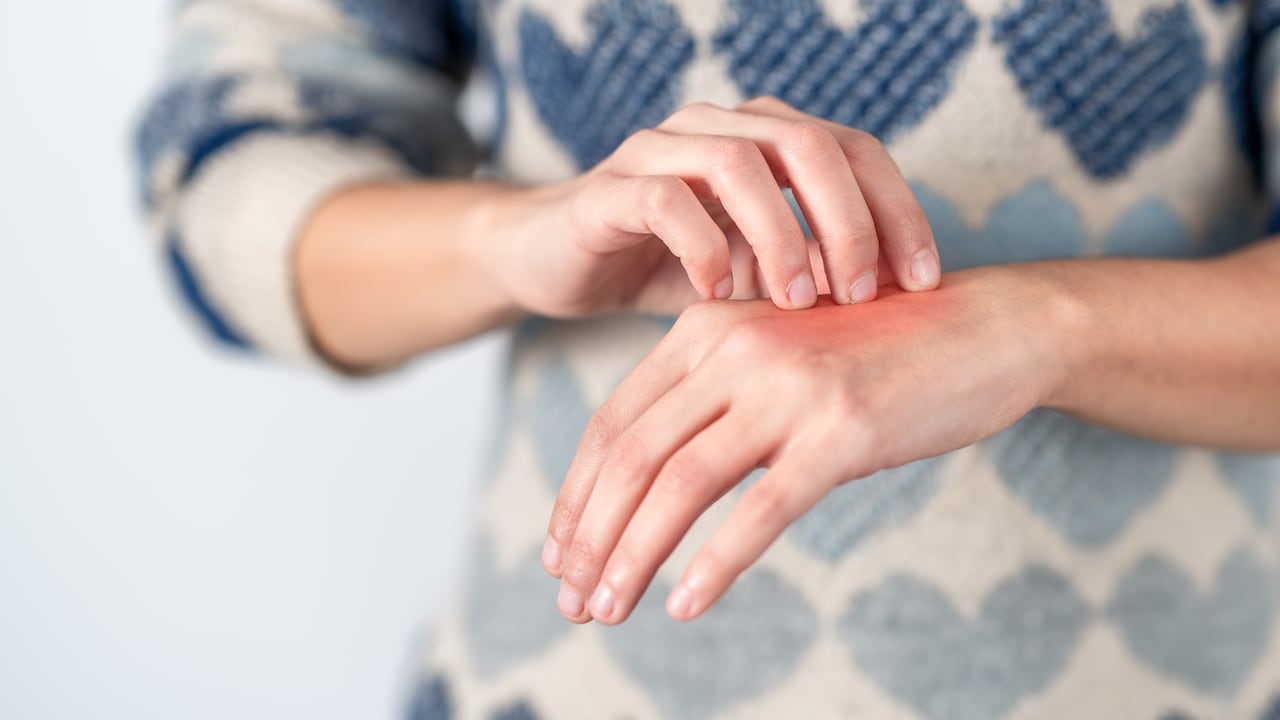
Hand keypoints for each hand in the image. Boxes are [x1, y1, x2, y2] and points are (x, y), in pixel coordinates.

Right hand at [484, 97, 939, 317]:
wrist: (558, 261)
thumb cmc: (667, 266)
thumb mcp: (756, 272)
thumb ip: (813, 270)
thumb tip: (893, 305)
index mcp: (764, 138)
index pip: (855, 151)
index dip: (898, 211)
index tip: (923, 282)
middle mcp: (718, 127)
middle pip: (809, 144)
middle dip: (848, 222)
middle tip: (859, 296)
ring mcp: (659, 150)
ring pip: (739, 163)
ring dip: (780, 235)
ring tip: (796, 302)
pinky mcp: (609, 188)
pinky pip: (664, 200)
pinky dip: (703, 246)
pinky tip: (719, 295)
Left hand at [540, 267, 1074, 622]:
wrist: (988, 327)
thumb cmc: (878, 353)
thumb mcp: (780, 358)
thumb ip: (718, 402)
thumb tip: (657, 490)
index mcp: (708, 329)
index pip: (615, 423)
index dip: (577, 496)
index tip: (559, 553)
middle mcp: (736, 349)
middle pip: (632, 456)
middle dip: (589, 537)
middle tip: (569, 598)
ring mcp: (789, 388)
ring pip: (679, 484)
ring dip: (632, 557)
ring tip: (607, 610)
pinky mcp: (843, 431)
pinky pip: (761, 511)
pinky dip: (715, 564)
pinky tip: (686, 604)